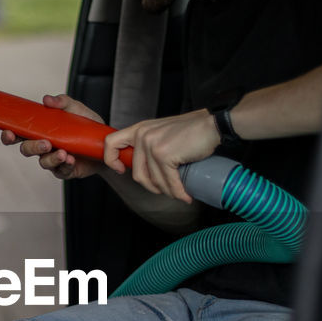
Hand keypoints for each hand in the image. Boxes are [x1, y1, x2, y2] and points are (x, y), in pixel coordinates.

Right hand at [0, 93, 104, 180]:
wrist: (106, 144)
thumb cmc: (87, 127)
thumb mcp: (76, 109)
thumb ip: (62, 102)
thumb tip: (47, 99)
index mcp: (41, 131)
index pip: (19, 133)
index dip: (9, 135)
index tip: (8, 132)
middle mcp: (43, 146)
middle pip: (26, 150)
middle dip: (32, 147)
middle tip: (45, 143)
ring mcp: (53, 159)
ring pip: (43, 162)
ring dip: (51, 158)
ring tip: (63, 152)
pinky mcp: (64, 170)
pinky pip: (60, 170)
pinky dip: (64, 165)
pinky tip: (71, 159)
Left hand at [102, 108, 219, 202]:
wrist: (211, 125)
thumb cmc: (191, 130)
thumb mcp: (161, 132)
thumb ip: (148, 145)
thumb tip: (143, 168)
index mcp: (139, 129)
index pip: (110, 143)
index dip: (111, 160)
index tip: (120, 169)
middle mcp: (142, 136)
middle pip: (137, 174)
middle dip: (152, 186)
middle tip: (165, 188)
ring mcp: (152, 145)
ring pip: (153, 181)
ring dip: (167, 191)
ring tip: (178, 191)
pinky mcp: (164, 155)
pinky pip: (168, 182)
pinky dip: (178, 192)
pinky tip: (185, 195)